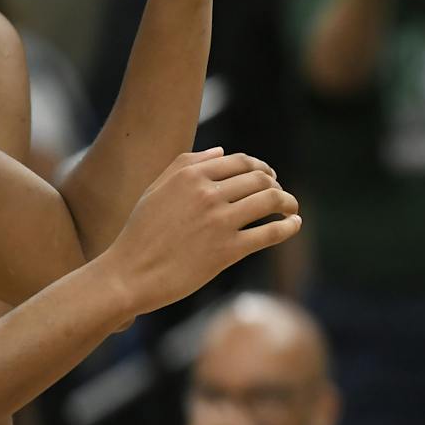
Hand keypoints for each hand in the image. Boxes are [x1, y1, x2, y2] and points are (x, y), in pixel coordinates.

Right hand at [99, 148, 300, 316]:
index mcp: (190, 176)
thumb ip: (187, 165)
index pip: (242, 162)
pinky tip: (294, 225)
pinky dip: (289, 226)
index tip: (270, 178)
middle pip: (260, 179)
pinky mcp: (229, 250)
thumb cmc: (141, 233)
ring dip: (289, 202)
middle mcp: (207, 194)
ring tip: (292, 210)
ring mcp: (219, 221)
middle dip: (276, 185)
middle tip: (282, 197)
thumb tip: (222, 151)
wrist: (130, 274)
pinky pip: (270, 232)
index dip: (262, 168)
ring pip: (270, 200)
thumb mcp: (156, 189)